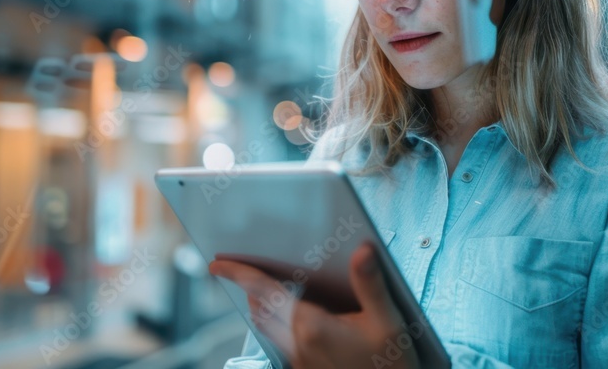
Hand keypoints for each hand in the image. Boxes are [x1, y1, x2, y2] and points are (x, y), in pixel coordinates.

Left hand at [209, 243, 421, 368]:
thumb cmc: (390, 365)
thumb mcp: (387, 321)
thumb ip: (370, 284)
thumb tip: (362, 250)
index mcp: (312, 326)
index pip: (265, 292)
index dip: (239, 275)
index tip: (216, 265)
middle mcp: (298, 344)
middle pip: (261, 309)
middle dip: (247, 287)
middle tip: (235, 269)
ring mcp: (300, 361)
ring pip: (267, 328)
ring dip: (259, 306)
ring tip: (257, 288)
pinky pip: (279, 342)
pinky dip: (273, 322)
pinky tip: (288, 318)